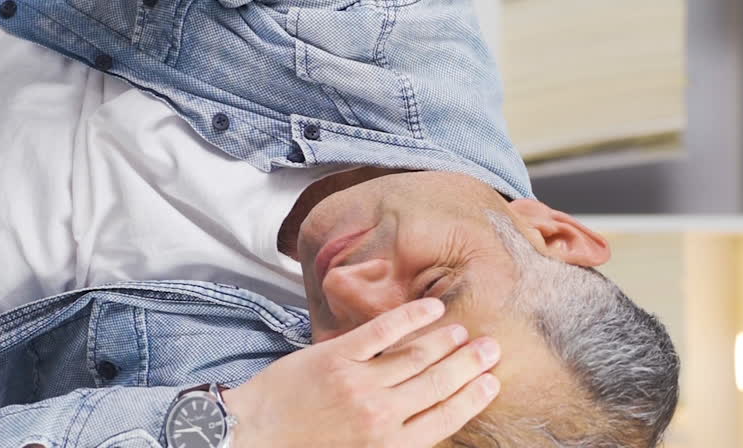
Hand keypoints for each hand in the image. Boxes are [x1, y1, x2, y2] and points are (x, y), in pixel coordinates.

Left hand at [221, 298, 500, 447]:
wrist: (250, 437)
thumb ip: (394, 442)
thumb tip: (425, 422)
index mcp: (389, 446)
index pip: (445, 418)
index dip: (472, 397)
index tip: (491, 381)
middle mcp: (380, 415)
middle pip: (438, 384)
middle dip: (469, 365)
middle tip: (491, 347)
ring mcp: (359, 382)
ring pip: (416, 357)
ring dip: (446, 342)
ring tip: (465, 331)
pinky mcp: (336, 355)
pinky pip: (382, 332)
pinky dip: (411, 318)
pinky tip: (432, 309)